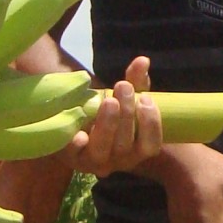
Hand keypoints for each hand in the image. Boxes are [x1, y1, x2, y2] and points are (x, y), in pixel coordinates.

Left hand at [65, 56, 162, 177]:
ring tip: (109, 100)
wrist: (77, 126)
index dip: (151, 124)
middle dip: (127, 114)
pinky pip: (74, 153)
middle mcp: (118, 161)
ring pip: (102, 150)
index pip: (151, 146)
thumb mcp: (125, 98)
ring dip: (107, 125)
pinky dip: (76, 142)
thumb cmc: (109, 113)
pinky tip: (80, 131)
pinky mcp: (71, 157)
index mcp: (136, 150)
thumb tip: (142, 61)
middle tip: (123, 86)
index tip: (145, 97)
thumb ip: (135, 81)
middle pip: (125, 145)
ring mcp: (94, 162)